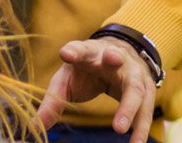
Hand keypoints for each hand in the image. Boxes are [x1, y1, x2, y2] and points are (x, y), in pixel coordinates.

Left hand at [36, 37, 157, 142]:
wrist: (118, 58)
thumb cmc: (86, 72)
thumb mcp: (66, 81)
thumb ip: (52, 102)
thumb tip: (34, 127)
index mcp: (88, 53)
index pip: (80, 48)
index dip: (73, 50)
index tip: (66, 53)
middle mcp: (113, 57)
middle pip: (115, 57)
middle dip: (114, 59)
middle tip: (113, 59)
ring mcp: (133, 72)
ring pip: (135, 87)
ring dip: (129, 107)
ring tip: (119, 129)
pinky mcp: (146, 87)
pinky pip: (146, 107)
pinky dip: (141, 125)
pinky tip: (136, 142)